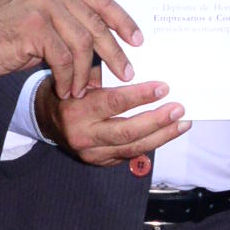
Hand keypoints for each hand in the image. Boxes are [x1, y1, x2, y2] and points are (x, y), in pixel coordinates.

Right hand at [0, 0, 141, 92]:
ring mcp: (42, 5)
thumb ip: (68, 23)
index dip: (123, 21)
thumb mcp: (40, 21)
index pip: (101, 0)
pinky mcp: (33, 26)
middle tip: (125, 73)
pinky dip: (67, 78)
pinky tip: (64, 90)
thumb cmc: (2, 35)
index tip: (138, 41)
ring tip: (81, 91)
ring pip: (81, 44)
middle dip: (114, 53)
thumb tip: (104, 44)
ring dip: (85, 73)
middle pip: (95, 24)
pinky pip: (62, 58)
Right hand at [41, 76, 185, 176]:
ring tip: (182, 123)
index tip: (164, 88)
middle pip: (127, 131)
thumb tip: (144, 67)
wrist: (46, 120)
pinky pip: (131, 154)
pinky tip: (167, 133)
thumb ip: (105, 74)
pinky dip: (151, 144)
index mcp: (77, 110)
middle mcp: (84, 136)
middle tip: (179, 109)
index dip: (141, 96)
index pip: (114, 103)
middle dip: (157, 121)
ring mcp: (92, 154)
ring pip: (133, 147)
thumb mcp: (79, 78)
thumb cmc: (67, 91)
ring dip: (162, 136)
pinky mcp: (100, 162)